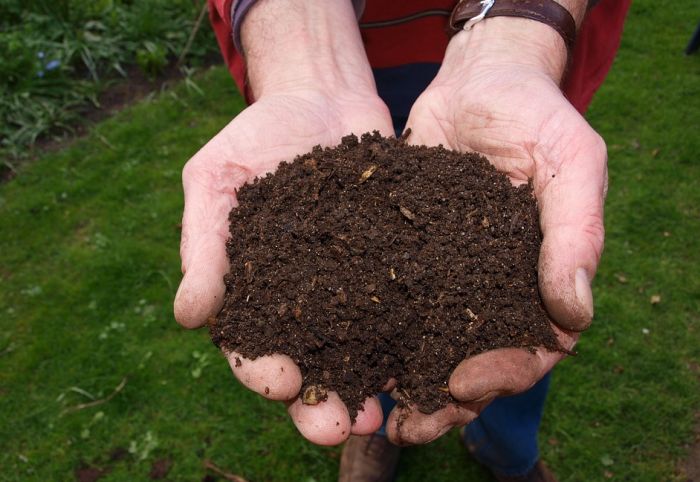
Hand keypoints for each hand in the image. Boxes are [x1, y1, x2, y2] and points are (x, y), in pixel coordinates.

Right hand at [174, 0, 393, 445]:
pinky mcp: (394, 266)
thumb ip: (204, 244)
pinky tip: (428, 361)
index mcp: (254, 291)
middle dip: (321, 403)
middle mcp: (305, 301)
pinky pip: (404, 308)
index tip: (280, 382)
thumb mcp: (216, 179)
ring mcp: (353, 286)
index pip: (251, 345)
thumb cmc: (257, 136)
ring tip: (383, 414)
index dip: (262, 371)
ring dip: (370, 387)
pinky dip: (413, 339)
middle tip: (339, 427)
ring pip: (360, 352)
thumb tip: (188, 316)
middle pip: (310, 366)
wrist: (320, 96)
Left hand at [386, 17, 605, 444]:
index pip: (530, 349)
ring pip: (424, 343)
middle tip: (406, 426)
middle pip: (471, 362)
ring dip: (399, 380)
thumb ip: (576, 233)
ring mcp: (445, 275)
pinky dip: (366, 330)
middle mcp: (490, 288)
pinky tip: (338, 351)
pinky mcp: (402, 255)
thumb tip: (574, 314)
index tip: (463, 384)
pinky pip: (385, 301)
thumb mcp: (571, 162)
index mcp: (538, 281)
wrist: (477, 81)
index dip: (501, 375)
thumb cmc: (535, 115)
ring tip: (366, 408)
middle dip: (441, 399)